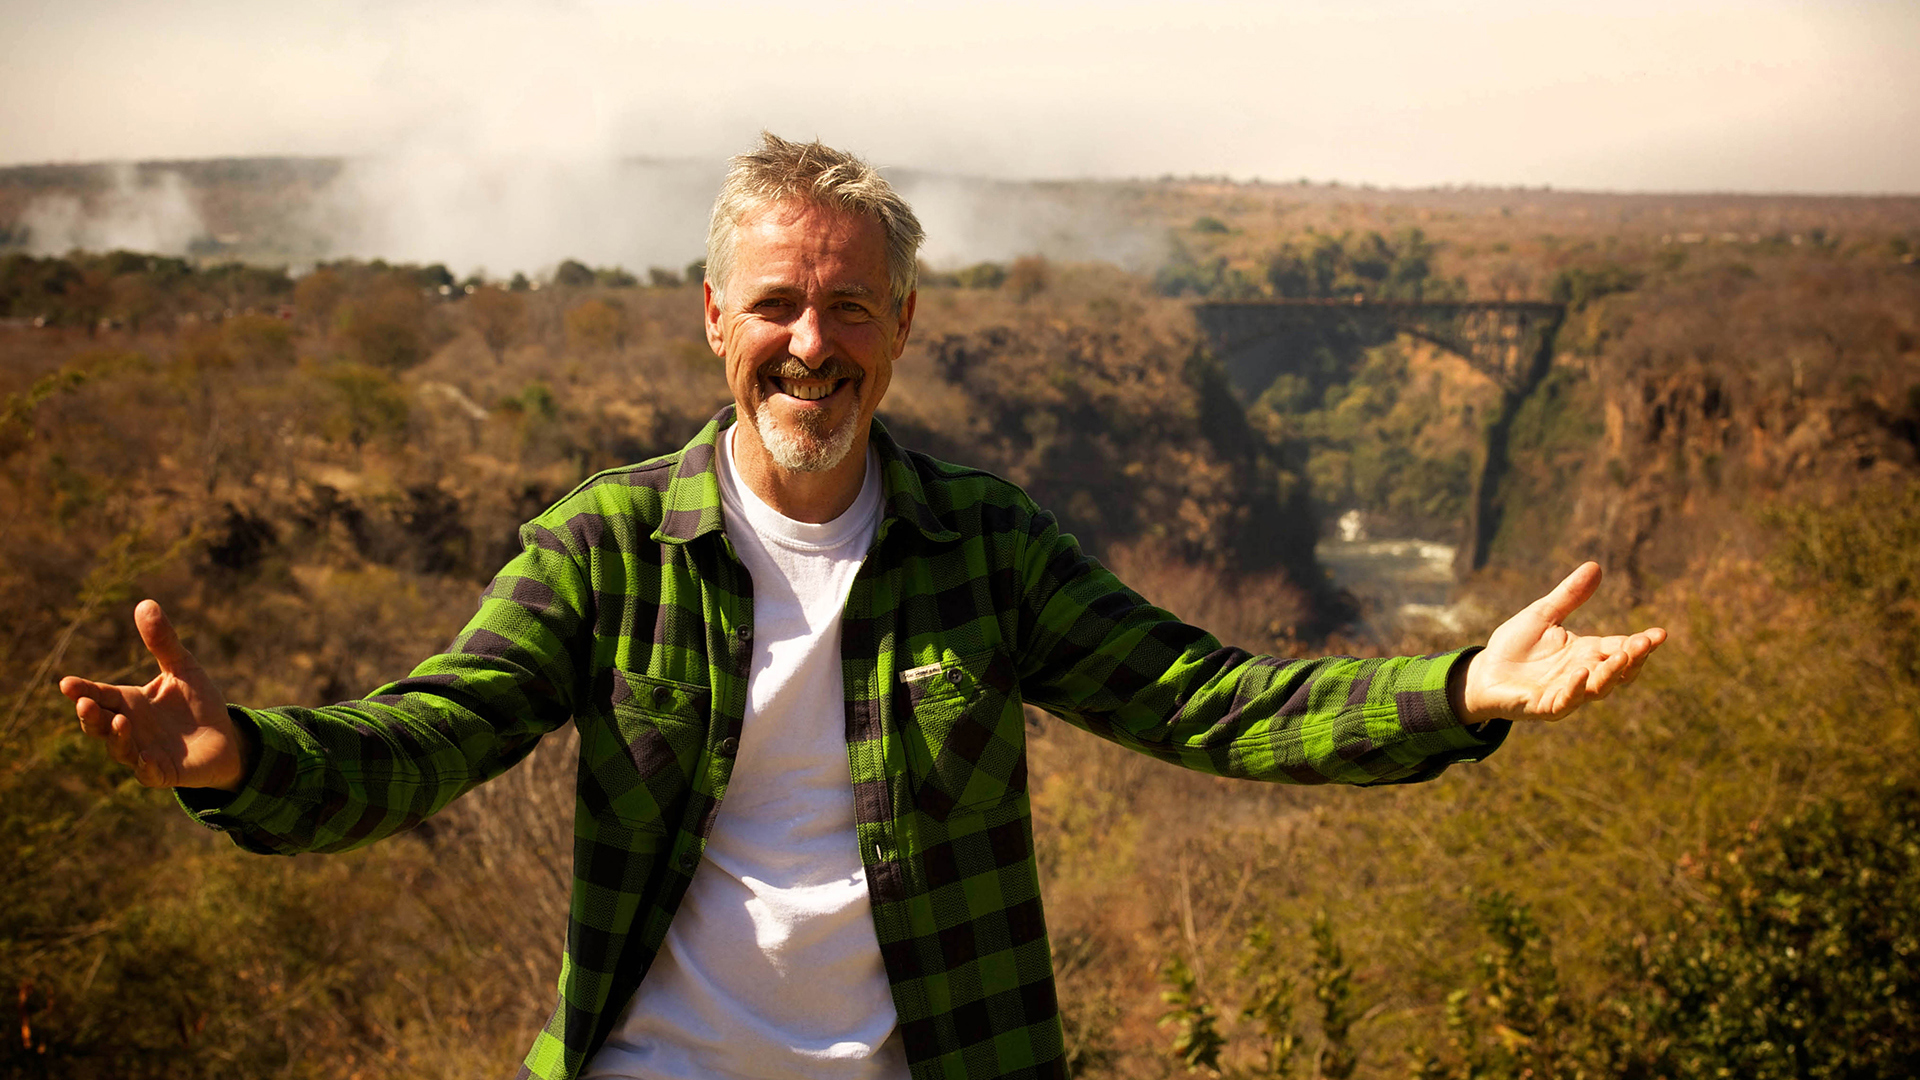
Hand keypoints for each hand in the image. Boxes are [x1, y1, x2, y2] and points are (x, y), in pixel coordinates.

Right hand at [59, 599, 249, 790]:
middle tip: (83, 702)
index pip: (100, 695)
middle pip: (98, 724)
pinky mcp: (164, 773)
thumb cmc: (197, 703)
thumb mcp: (183, 668)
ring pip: (119, 749)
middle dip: (89, 715)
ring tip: (119, 721)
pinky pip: (149, 773)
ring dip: (115, 737)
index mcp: (129, 702)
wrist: (226, 738)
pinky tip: (146, 757)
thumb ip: (163, 642)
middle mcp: (130, 728)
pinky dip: (145, 767)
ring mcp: (143, 752)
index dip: (82, 690)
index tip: (66, 683)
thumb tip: (145, 603)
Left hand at [1455, 563, 1665, 723]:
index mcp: (1586, 652)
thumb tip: (1595, 565)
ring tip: (1621, 657)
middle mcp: (1583, 674)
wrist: (1484, 672)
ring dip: (1610, 674)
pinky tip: (1581, 673)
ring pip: (1598, 689)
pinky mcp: (1544, 706)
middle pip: (1618, 671)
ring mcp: (1566, 693)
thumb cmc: (1515, 645)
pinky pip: (1565, 702)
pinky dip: (1575, 689)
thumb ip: (1569, 595)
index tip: (1660, 633)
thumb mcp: (1543, 615)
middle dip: (1633, 658)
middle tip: (1644, 643)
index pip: (1620, 648)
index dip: (1641, 643)